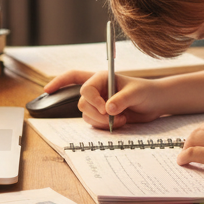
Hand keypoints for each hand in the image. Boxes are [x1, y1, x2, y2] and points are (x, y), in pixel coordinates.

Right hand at [41, 69, 166, 129]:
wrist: (155, 104)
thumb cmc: (146, 91)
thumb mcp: (136, 92)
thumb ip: (122, 99)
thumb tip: (108, 108)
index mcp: (101, 77)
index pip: (76, 77)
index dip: (59, 81)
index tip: (49, 90)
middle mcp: (96, 90)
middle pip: (82, 101)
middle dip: (95, 110)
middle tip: (111, 113)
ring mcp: (98, 104)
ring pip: (86, 115)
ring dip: (102, 120)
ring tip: (121, 118)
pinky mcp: (102, 116)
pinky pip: (94, 123)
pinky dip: (105, 126)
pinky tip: (120, 121)